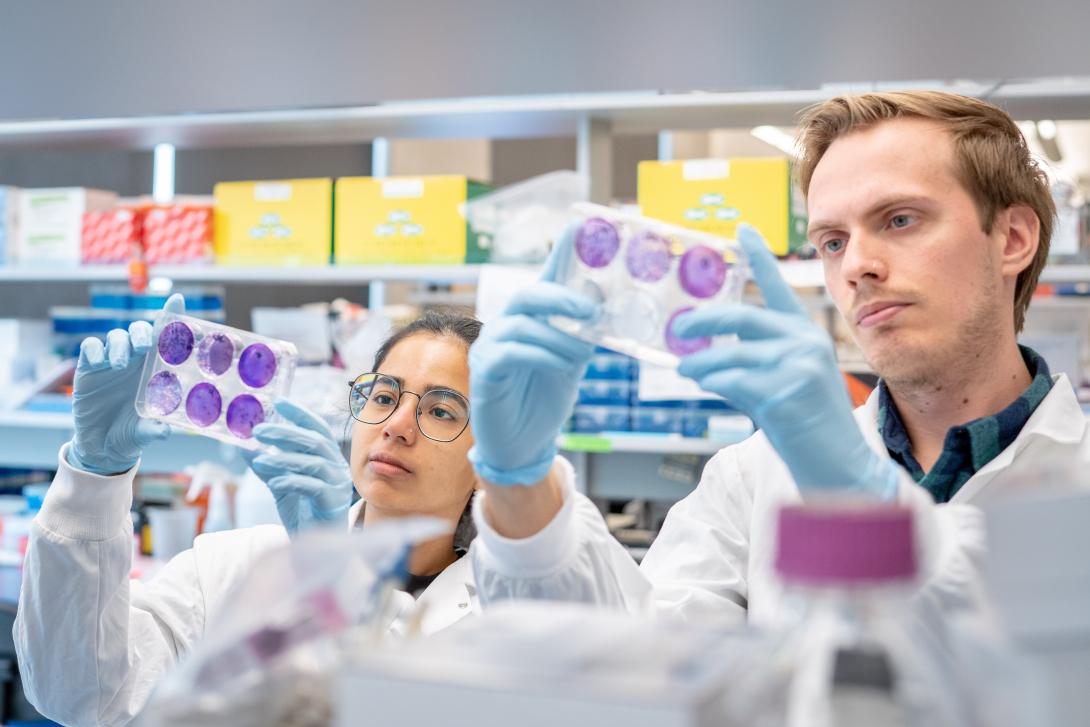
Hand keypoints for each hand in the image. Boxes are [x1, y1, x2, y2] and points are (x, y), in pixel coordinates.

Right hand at [68, 294, 185, 475]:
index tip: (178, 301)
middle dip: (143, 332)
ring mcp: (111, 361)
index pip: (166, 339)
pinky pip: (90, 347)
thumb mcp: (146, 431)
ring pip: (116, 336)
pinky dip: (94, 349)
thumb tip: (167, 431)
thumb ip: (156, 428)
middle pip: (140, 331)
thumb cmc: (132, 431)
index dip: (172, 319)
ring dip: (120, 345)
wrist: (103, 446)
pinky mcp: (89, 367)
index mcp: (156, 368)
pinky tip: (98, 362)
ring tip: (120, 363)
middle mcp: (136, 360)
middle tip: (144, 347)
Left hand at [248, 398, 353, 532]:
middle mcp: (337, 467)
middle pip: (315, 442)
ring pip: (313, 463)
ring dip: (283, 459)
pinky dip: (291, 481)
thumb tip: (243, 445)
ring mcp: (338, 485)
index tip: (278, 402)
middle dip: (286, 433)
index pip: (317, 428)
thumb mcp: (279, 483)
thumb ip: (266, 465)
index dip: (300, 414)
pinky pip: (313, 486)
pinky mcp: (333, 503)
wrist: (314, 548)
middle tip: (259, 430)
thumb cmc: (301, 512)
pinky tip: (273, 482)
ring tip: (258, 460)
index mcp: (328, 457)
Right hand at [467, 228, 596, 484]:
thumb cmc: (546, 400)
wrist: (527, 444)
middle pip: (528, 295)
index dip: (562, 253)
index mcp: (530, 320)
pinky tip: (561, 365)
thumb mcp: (573, 360)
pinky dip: (540, 355)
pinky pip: (509, 353)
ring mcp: (491, 348)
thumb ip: (583, 332)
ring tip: (581, 353)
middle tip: (589, 308)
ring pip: (522, 324)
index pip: (546, 279)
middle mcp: (506, 327)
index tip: (581, 224)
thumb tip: (602, 303)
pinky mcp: (484, 373)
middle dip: (561, 296)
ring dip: (558, 336)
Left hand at [673, 223, 897, 498]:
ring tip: (685, 369)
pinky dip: (712, 382)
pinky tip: (704, 384)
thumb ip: (750, 363)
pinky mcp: (785, 392)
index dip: (759, 255)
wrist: (838, 467)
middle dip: (703, 320)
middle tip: (679, 328)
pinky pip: (732, 381)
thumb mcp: (779, 383)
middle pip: (741, 317)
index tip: (742, 228)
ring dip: (699, 363)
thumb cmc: (807, 427)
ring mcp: (798, 366)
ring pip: (729, 353)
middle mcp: (805, 342)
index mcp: (805, 334)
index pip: (777, 287)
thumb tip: (701, 361)